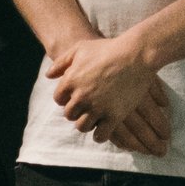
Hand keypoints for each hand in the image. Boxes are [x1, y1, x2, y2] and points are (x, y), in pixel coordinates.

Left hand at [48, 33, 170, 154]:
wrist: (135, 55)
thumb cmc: (108, 49)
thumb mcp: (80, 49)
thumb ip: (61, 62)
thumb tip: (49, 76)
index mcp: (70, 81)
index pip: (59, 99)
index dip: (66, 98)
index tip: (75, 97)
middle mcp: (81, 96)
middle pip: (69, 114)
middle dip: (76, 112)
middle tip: (85, 108)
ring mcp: (97, 107)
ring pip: (82, 126)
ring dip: (86, 124)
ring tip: (93, 119)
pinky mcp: (114, 116)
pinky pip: (100, 135)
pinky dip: (99, 136)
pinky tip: (103, 130)